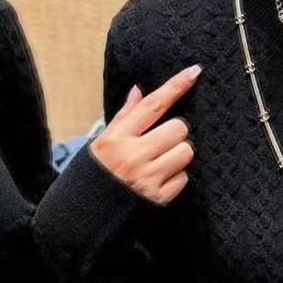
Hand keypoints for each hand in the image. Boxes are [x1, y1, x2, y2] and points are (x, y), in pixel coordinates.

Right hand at [89, 64, 201, 203]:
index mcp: (118, 138)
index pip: (153, 106)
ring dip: (178, 155)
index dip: (176, 86)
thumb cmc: (100, 171)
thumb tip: (139, 90)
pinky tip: (160, 180)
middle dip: (175, 134)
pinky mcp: (159, 197)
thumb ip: (125, 116)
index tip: (194, 72)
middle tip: (162, 143)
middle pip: (178, 129)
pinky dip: (176, 178)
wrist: (89, 211)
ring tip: (160, 162)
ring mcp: (148, 177)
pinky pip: (184, 178)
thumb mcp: (103, 141)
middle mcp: (133, 156)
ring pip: (186, 152)